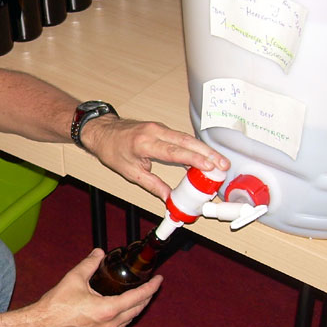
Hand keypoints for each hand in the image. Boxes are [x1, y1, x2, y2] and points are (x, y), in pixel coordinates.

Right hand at [24, 249, 162, 326]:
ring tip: (138, 297)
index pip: (137, 298)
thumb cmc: (55, 306)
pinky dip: (124, 317)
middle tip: (151, 286)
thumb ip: (89, 263)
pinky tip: (120, 310)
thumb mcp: (74, 278)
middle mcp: (109, 324)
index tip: (158, 280)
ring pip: (128, 321)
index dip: (150, 288)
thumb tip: (98, 253)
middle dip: (146, 298)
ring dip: (136, 308)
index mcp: (107, 309)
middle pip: (136, 311)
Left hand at [83, 116, 229, 200]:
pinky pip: (181, 137)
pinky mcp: (161, 128)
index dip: (193, 159)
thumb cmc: (113, 150)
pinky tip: (205, 156)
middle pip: (186, 141)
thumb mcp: (130, 172)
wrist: (103, 132)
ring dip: (204, 149)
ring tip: (220, 161)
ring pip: (186, 138)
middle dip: (207, 153)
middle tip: (223, 165)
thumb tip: (169, 199)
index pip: (173, 152)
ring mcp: (158, 128)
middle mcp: (154, 132)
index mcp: (144, 144)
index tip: (209, 166)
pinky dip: (194, 146)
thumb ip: (152, 185)